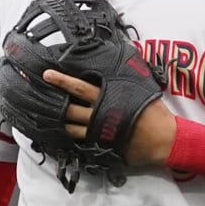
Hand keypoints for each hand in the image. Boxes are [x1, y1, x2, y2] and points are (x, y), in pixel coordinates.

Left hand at [41, 69, 176, 165]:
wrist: (164, 139)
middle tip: (40, 94)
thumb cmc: (154, 113)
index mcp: (109, 97)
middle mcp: (100, 114)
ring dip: (60, 121)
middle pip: (70, 108)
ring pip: (72, 127)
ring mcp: (99, 132)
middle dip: (54, 101)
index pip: (80, 87)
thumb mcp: (141, 88)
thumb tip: (123, 60)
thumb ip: (126, 79)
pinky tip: (64, 133)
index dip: (62, 80)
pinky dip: (71, 137)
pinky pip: (82, 141)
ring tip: (47, 115)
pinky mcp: (102, 145)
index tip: (48, 75)